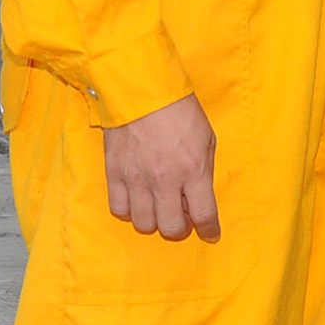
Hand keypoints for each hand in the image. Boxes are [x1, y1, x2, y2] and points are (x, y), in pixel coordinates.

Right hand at [101, 94, 219, 241]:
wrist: (142, 90)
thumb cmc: (180, 111)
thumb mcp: (206, 139)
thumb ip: (203, 171)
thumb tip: (195, 198)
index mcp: (193, 170)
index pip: (203, 215)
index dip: (209, 229)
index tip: (210, 233)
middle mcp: (164, 180)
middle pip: (171, 228)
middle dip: (179, 226)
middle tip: (180, 215)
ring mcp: (137, 179)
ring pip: (143, 224)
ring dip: (154, 219)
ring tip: (158, 205)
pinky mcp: (114, 174)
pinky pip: (119, 209)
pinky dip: (130, 209)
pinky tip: (137, 198)